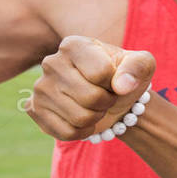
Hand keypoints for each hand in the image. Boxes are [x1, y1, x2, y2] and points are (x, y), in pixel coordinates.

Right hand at [28, 36, 154, 139]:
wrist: (112, 95)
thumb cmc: (125, 74)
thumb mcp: (142, 64)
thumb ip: (137, 67)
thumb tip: (122, 86)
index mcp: (74, 45)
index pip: (101, 73)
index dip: (116, 83)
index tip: (114, 79)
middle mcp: (51, 62)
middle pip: (91, 98)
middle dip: (107, 102)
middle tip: (106, 95)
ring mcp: (39, 87)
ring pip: (80, 118)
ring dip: (96, 117)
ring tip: (94, 105)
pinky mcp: (34, 109)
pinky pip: (66, 132)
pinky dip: (83, 131)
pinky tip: (83, 119)